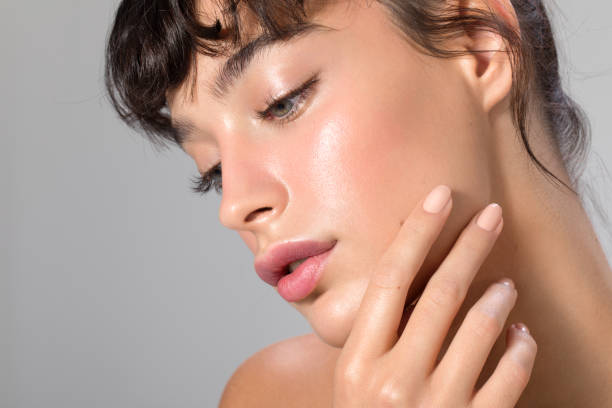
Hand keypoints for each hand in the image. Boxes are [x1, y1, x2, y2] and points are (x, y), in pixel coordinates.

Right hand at [332, 185, 536, 406]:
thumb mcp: (353, 378)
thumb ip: (376, 333)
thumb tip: (409, 279)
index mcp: (359, 360)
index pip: (391, 278)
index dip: (417, 232)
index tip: (440, 197)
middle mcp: (395, 380)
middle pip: (442, 293)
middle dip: (470, 246)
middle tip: (492, 215)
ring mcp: (436, 406)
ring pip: (480, 330)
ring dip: (499, 296)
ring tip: (506, 282)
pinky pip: (509, 378)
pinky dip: (521, 349)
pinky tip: (522, 335)